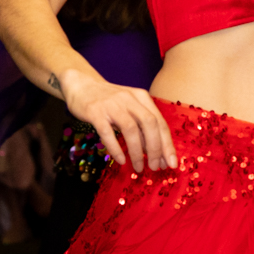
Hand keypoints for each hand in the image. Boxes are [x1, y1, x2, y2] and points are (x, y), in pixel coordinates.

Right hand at [60, 69, 177, 172]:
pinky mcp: (95, 112)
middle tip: (156, 167)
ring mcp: (112, 105)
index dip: (167, 144)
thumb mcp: (130, 108)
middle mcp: (130, 99)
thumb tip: (156, 154)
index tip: (171, 163)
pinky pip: (107, 132)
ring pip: (131, 129)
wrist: (82, 85)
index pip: (160, 122)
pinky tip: (121, 160)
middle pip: (150, 124)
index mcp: (142, 97)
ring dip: (137, 152)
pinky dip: (116, 148)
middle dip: (156, 149)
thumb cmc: (109, 101)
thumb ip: (142, 127)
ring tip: (139, 168)